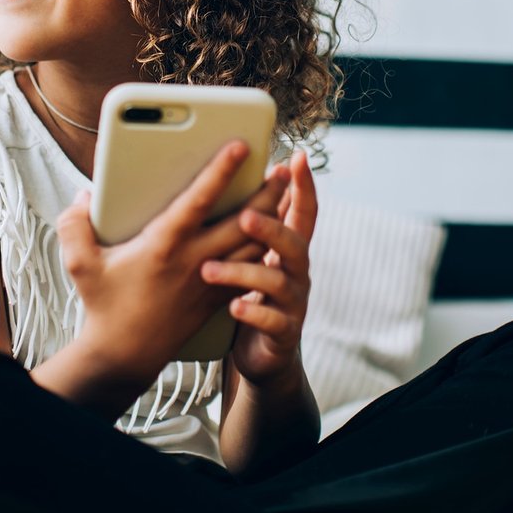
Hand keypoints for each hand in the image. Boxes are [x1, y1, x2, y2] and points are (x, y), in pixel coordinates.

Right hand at [56, 140, 286, 387]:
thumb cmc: (104, 305)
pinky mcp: (218, 296)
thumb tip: (84, 197)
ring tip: (287, 195)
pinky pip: (252, 270)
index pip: (199, 200)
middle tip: (284, 169)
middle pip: (244, 221)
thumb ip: (75, 225)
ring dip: (275, 220)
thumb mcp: (80, 264)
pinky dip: (268, 250)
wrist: (125, 355)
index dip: (221, 171)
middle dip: (268, 194)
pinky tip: (278, 235)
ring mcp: (210, 280)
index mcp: (164, 245)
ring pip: (255, 246)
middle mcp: (194, 260)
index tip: (240, 145)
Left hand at [198, 148, 314, 386]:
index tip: (297, 158)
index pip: (303, 211)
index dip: (304, 186)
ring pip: (277, 280)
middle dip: (271, 228)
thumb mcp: (252, 255)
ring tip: (208, 269)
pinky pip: (272, 320)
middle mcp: (297, 271)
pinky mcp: (283, 331)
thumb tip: (224, 179)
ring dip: (243, 272)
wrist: (263, 353)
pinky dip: (253, 311)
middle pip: (295, 242)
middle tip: (245, 216)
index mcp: (289, 248)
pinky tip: (233, 306)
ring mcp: (293, 301)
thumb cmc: (251, 292)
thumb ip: (249, 226)